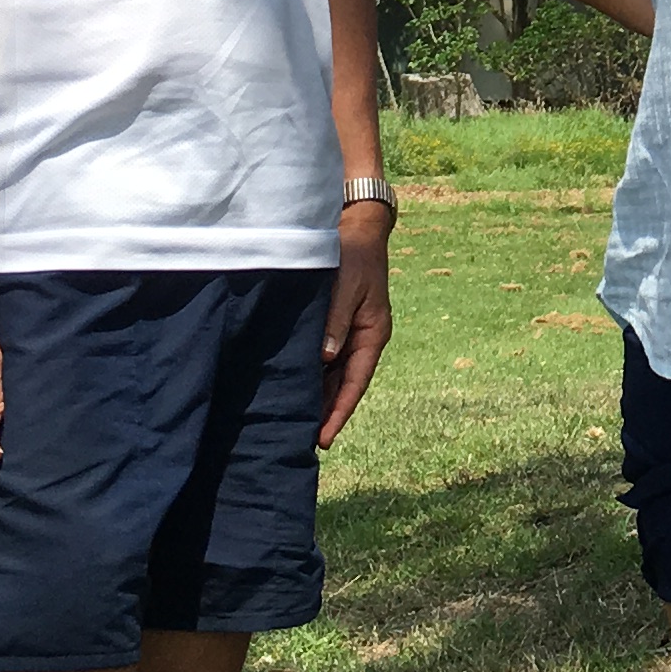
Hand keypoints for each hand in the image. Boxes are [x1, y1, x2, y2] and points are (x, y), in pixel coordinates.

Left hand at [317, 218, 392, 449]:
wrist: (357, 229)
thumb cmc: (355, 256)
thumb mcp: (348, 287)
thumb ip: (337, 321)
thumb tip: (326, 358)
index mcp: (373, 334)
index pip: (355, 383)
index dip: (339, 412)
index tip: (323, 439)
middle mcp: (363, 339)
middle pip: (344, 384)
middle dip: (327, 413)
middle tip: (303, 443)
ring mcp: (349, 334)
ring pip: (333, 375)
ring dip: (319, 397)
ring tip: (297, 425)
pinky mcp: (336, 325)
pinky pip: (325, 359)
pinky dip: (313, 376)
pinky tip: (296, 389)